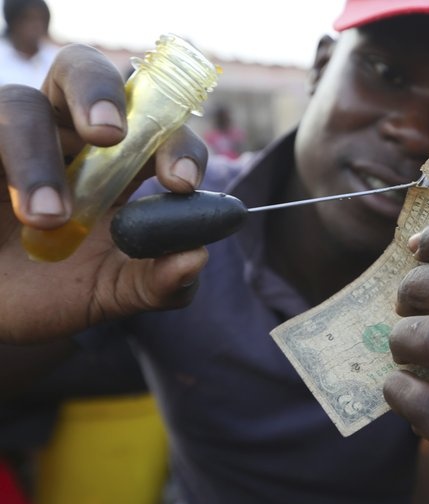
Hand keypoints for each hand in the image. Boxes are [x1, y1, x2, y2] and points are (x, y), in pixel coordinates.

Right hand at [0, 44, 208, 343]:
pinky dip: (1, 165)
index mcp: (117, 161)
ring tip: (49, 217)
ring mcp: (8, 138)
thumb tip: (197, 257)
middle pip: (85, 72)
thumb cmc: (55, 291)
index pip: (158, 127)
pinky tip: (11, 210)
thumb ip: (160, 281)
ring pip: (20, 106)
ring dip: (37, 158)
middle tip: (110, 136)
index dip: (176, 143)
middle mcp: (64, 134)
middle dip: (101, 93)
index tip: (182, 183)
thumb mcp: (113, 293)